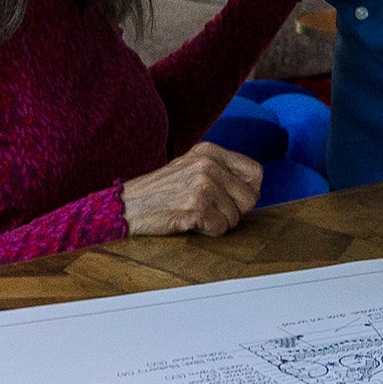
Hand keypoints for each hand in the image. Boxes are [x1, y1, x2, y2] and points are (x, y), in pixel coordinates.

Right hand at [122, 144, 262, 236]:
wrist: (127, 206)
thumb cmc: (161, 192)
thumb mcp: (191, 167)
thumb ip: (221, 171)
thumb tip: (254, 190)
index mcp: (210, 151)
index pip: (256, 172)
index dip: (249, 191)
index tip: (232, 200)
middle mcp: (208, 164)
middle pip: (250, 199)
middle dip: (233, 212)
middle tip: (208, 210)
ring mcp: (202, 185)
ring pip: (235, 218)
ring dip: (217, 223)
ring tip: (193, 214)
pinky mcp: (196, 206)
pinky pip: (220, 229)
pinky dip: (206, 232)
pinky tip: (188, 222)